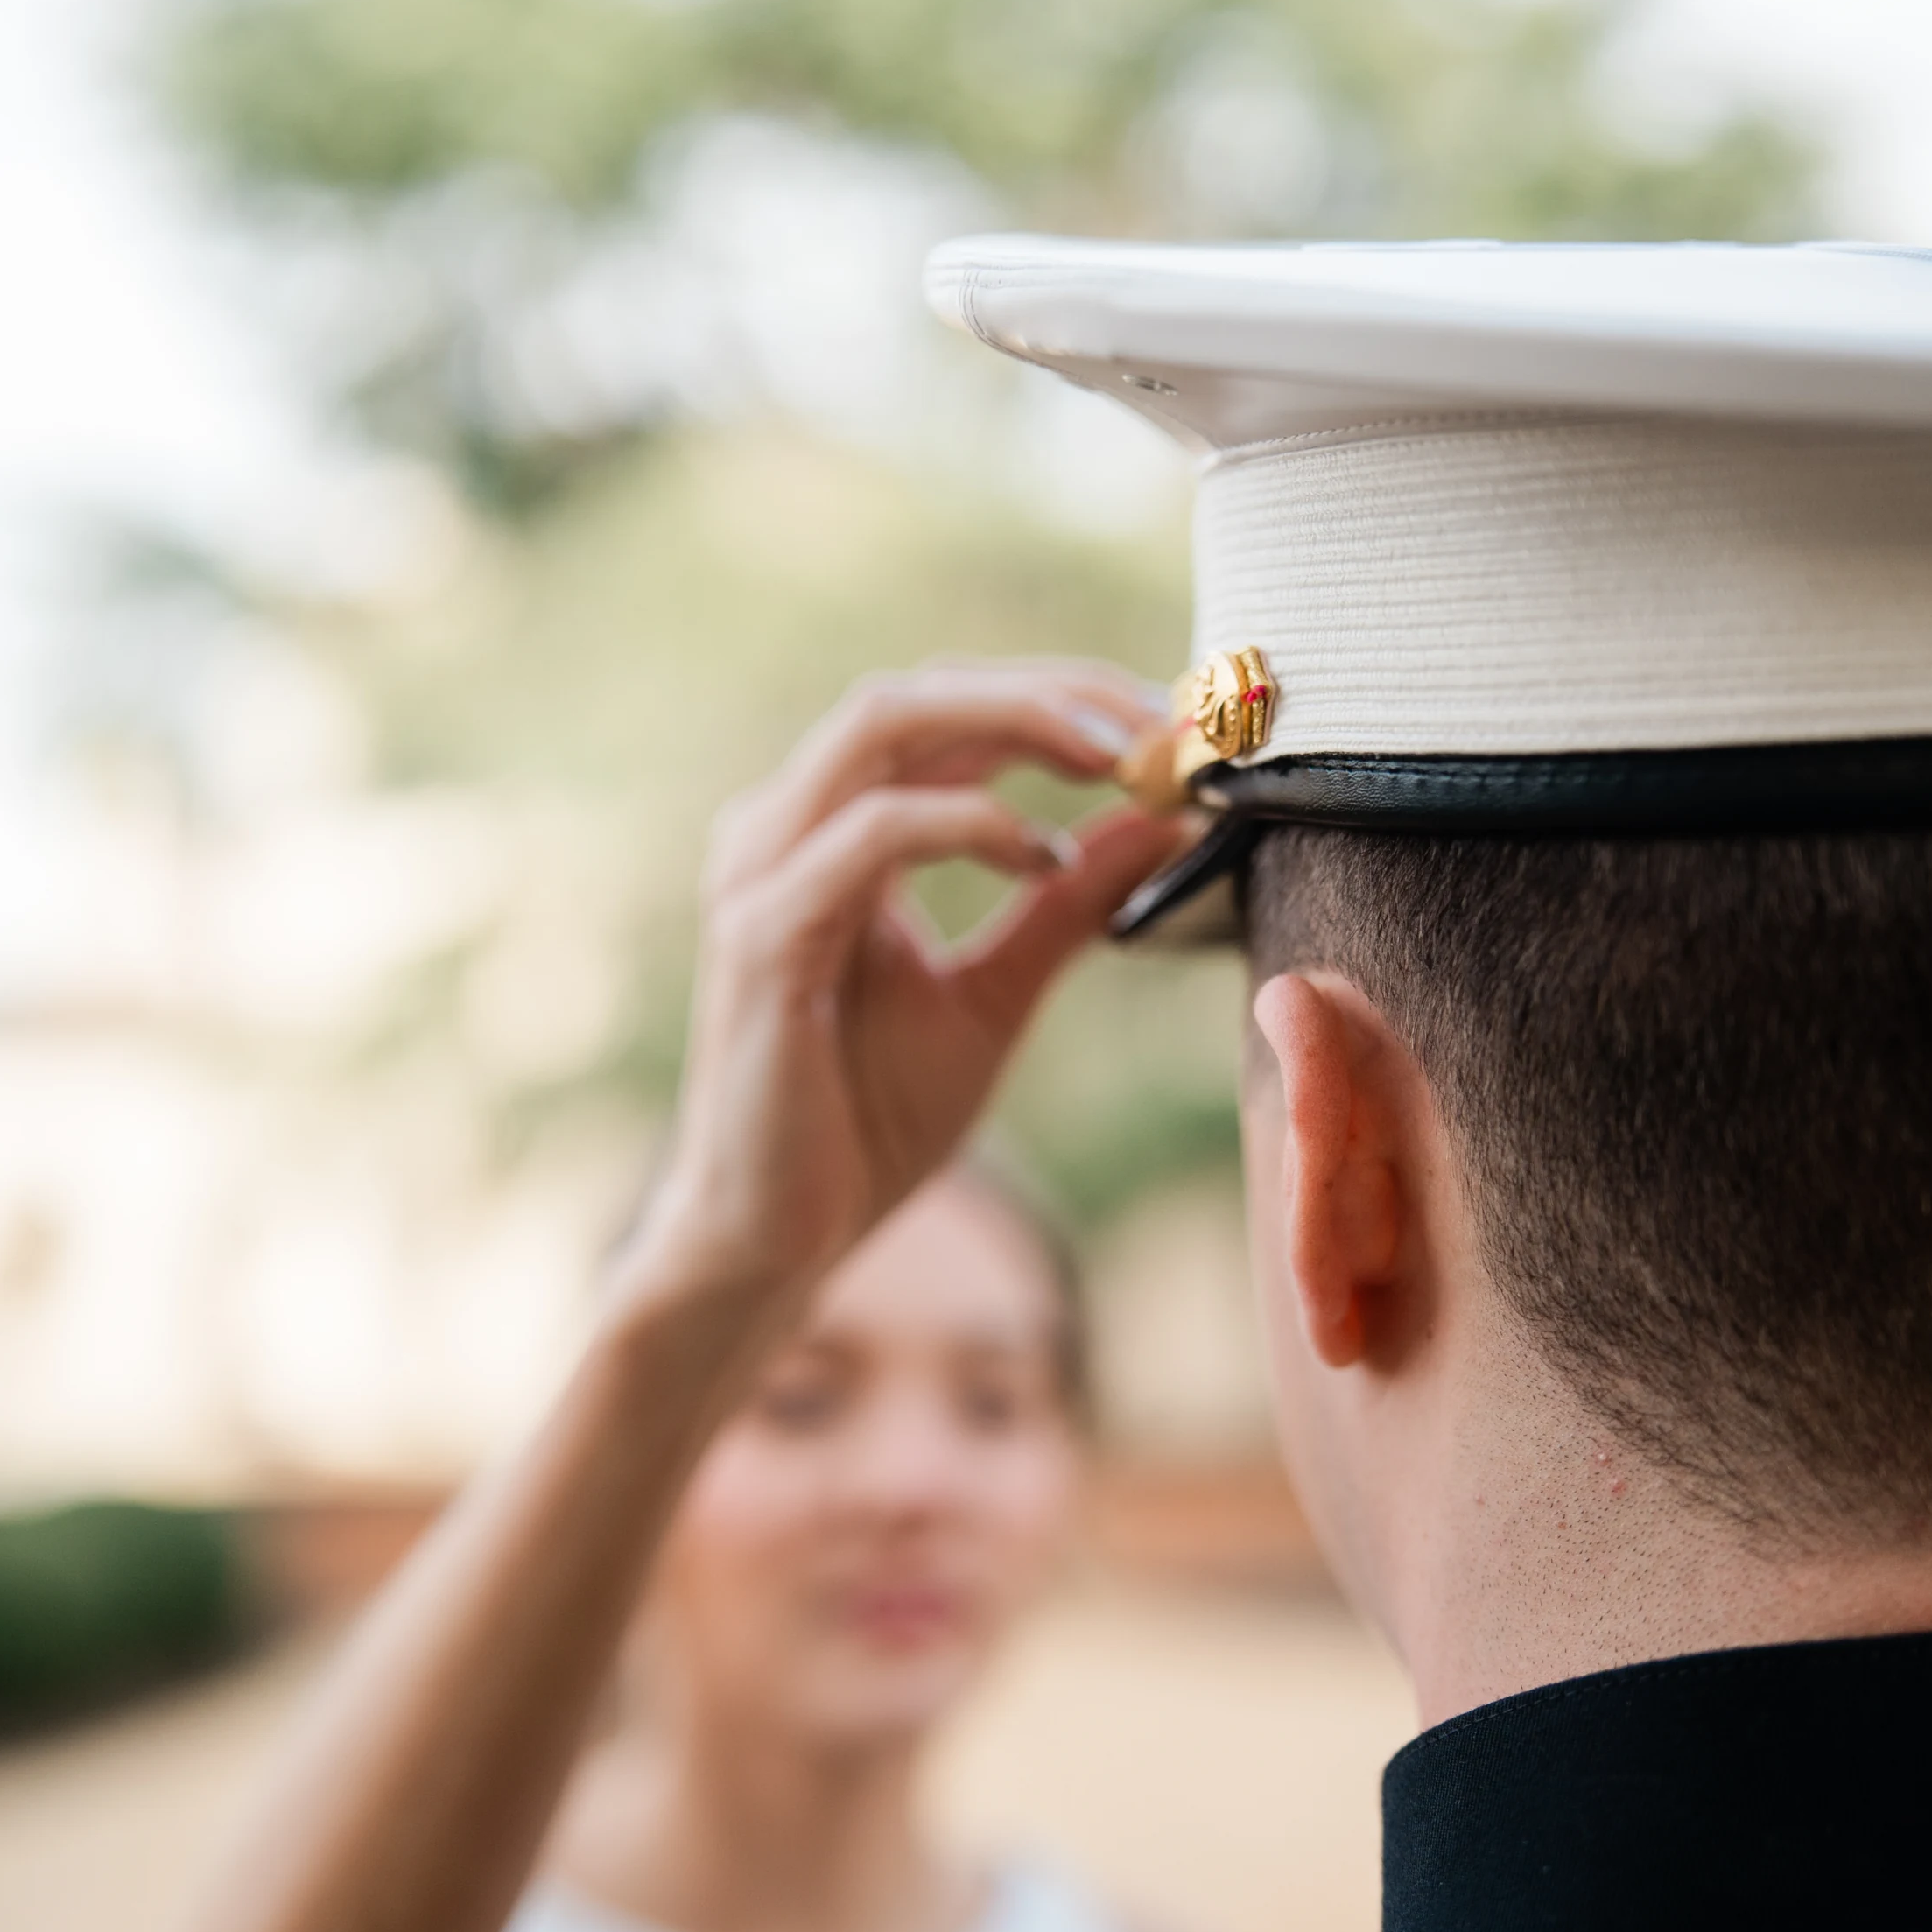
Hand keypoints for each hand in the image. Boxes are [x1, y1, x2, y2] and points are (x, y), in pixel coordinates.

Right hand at [631, 659, 1182, 1303]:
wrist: (777, 1239)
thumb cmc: (868, 1119)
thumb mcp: (996, 996)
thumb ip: (1065, 906)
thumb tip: (1160, 820)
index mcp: (830, 835)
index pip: (945, 718)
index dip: (1058, 700)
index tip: (1168, 727)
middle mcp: (784, 831)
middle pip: (917, 696)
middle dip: (1048, 692)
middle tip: (1160, 724)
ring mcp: (763, 874)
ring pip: (882, 725)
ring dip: (1013, 720)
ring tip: (1116, 756)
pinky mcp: (764, 938)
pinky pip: (870, 834)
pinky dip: (966, 821)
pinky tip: (1040, 854)